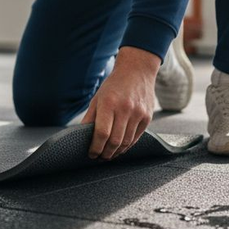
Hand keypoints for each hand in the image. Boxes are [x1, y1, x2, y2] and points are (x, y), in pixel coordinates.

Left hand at [81, 46, 158, 160]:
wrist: (137, 71)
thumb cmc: (114, 85)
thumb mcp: (97, 98)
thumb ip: (90, 118)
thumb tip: (81, 136)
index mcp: (109, 103)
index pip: (102, 133)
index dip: (95, 147)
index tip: (91, 154)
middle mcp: (125, 109)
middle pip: (115, 141)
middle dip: (105, 153)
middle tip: (99, 158)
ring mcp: (138, 114)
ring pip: (126, 142)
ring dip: (116, 152)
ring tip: (108, 155)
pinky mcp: (147, 117)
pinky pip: (136, 138)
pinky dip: (127, 146)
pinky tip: (120, 148)